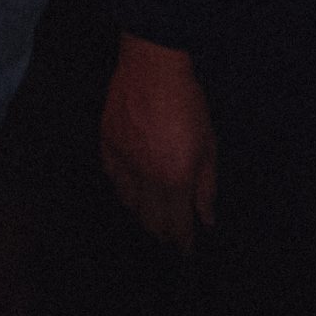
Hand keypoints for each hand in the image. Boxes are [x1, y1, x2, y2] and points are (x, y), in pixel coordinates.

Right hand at [101, 36, 216, 254]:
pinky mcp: (107, 145)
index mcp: (175, 179)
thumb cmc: (187, 103)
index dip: (182, 243)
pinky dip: (123, 188)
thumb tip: (206, 220)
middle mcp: (146, 177)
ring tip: (153, 211)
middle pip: (150, 222)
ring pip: (128, 204)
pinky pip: (113, 179)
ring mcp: (122, 161)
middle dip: (162, 232)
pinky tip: (132, 186)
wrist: (152, 65)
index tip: (186, 250)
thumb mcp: (208, 146)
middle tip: (171, 233)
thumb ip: (206, 188)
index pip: (177, 226)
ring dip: (142, 212)